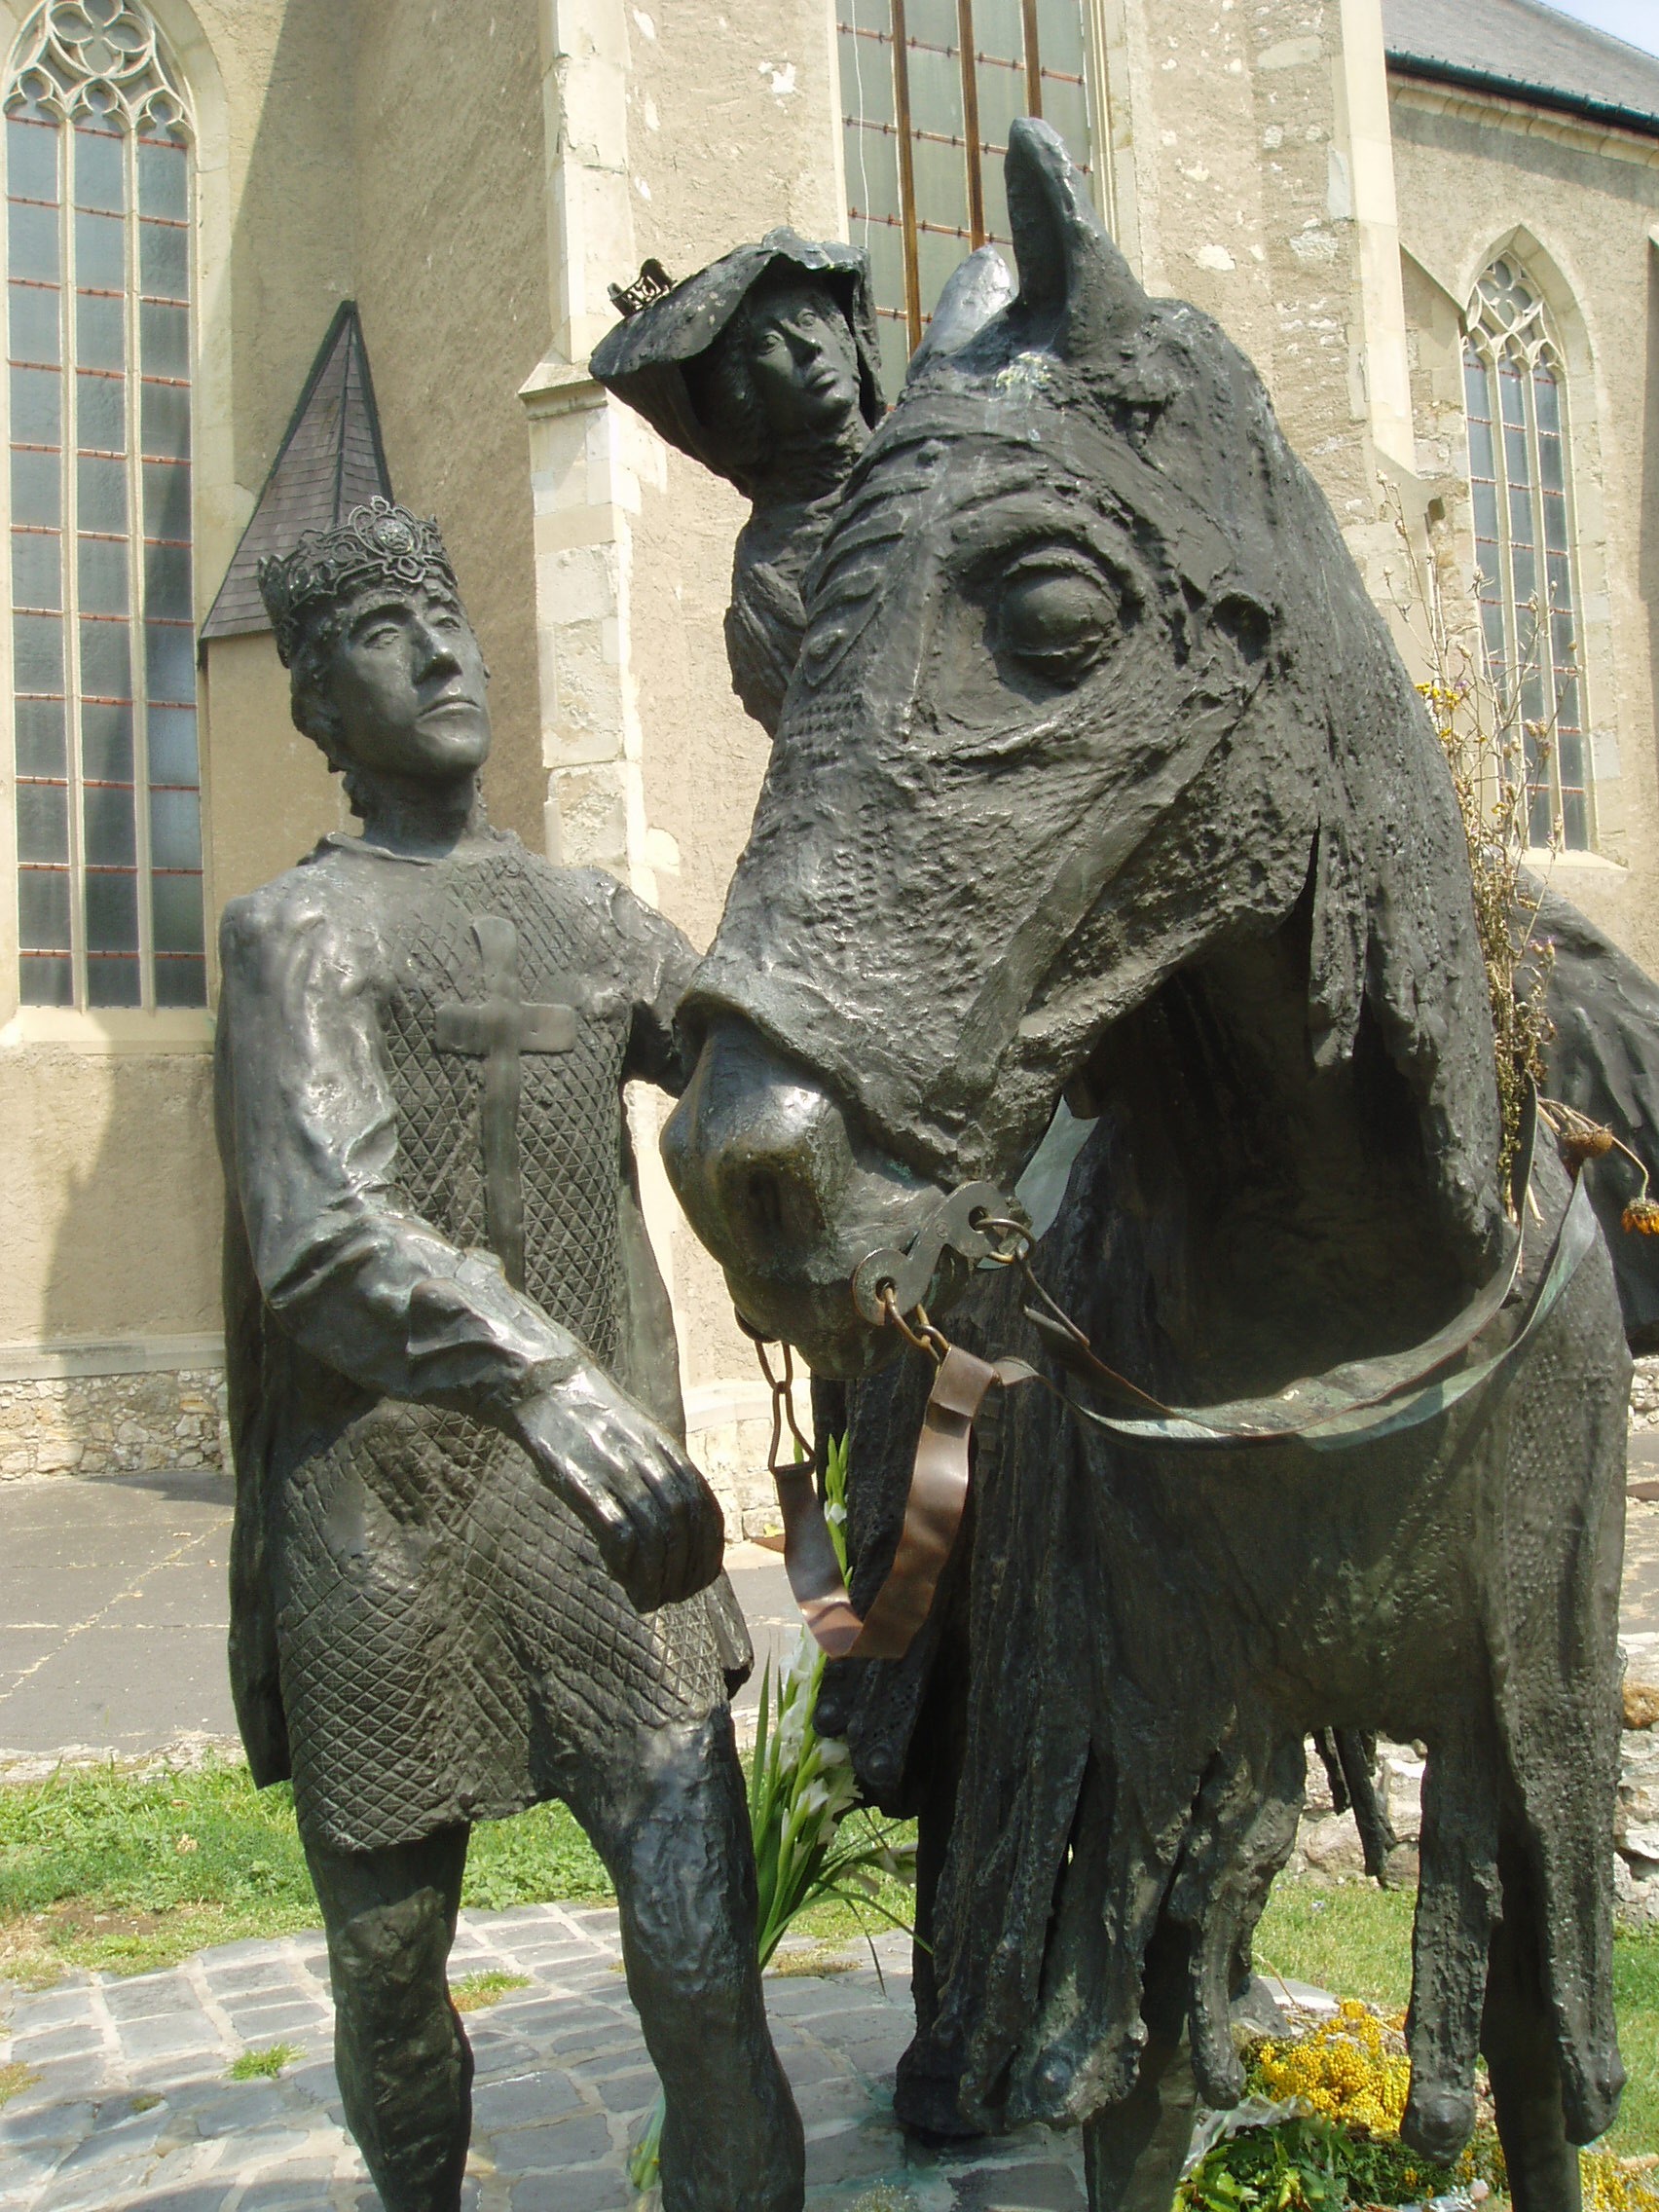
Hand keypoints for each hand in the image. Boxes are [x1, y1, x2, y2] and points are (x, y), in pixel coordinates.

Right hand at [509, 1366, 724, 1611]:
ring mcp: (616, 1471)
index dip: (708, 1553)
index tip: (700, 1582)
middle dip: (683, 1572)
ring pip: (652, 1535)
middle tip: (671, 1598)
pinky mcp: (583, 1482)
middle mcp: (650, 1462)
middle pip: (682, 1528)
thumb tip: (684, 1527)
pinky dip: (623, 1560)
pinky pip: (615, 1529)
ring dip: (654, 1577)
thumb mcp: (644, 1440)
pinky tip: (617, 1573)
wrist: (551, 1388)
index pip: (705, 1511)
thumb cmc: (598, 1421)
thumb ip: (666, 1475)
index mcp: (670, 1452)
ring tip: (646, 1600)